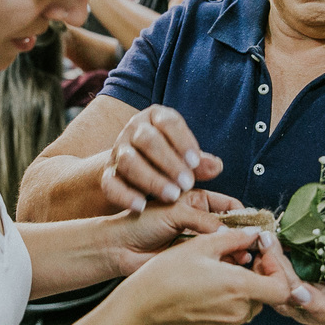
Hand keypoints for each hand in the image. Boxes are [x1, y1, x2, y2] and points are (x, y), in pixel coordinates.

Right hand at [102, 105, 223, 212]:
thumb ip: (199, 162)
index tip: (195, 162)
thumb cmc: (167, 158)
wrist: (132, 168)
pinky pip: (111, 183)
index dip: (182, 141)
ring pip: (129, 161)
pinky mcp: (108, 174)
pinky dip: (125, 196)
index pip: (168, 122)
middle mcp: (134, 130)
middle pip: (147, 140)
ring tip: (172, 196)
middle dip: (168, 162)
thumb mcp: (184, 155)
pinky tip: (142, 207)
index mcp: (155, 117)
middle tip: (187, 184)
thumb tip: (216, 166)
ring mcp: (118, 151)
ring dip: (151, 179)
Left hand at [111, 189, 244, 275]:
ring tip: (245, 258)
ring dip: (237, 252)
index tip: (257, 226)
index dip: (244, 215)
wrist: (119, 248)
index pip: (230, 206)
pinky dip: (226, 265)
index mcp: (197, 201)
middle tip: (255, 246)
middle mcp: (201, 220)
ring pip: (226, 246)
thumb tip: (233, 231)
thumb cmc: (140, 223)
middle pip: (232, 228)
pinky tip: (232, 267)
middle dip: (244, 236)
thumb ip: (204, 220)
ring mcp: (198, 241)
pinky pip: (216, 262)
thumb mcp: (175, 213)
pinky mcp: (193, 260)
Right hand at [126, 227, 291, 324]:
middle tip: (241, 258)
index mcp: (238, 287)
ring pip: (250, 305)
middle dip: (259, 275)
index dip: (277, 270)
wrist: (142, 306)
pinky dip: (229, 301)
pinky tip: (208, 288)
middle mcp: (237, 311)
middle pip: (267, 295)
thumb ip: (235, 238)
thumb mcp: (201, 245)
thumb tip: (254, 234)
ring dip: (244, 288)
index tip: (261, 256)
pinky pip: (233, 316)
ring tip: (222, 272)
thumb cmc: (167, 273)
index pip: (282, 288)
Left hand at [264, 234, 324, 324]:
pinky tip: (259, 241)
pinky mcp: (281, 293)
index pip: (320, 310)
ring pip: (272, 288)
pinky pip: (266, 279)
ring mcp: (291, 304)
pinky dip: (261, 262)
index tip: (299, 292)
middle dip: (277, 269)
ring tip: (262, 238)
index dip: (310, 302)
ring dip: (264, 264)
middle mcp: (308, 312)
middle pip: (288, 293)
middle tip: (268, 242)